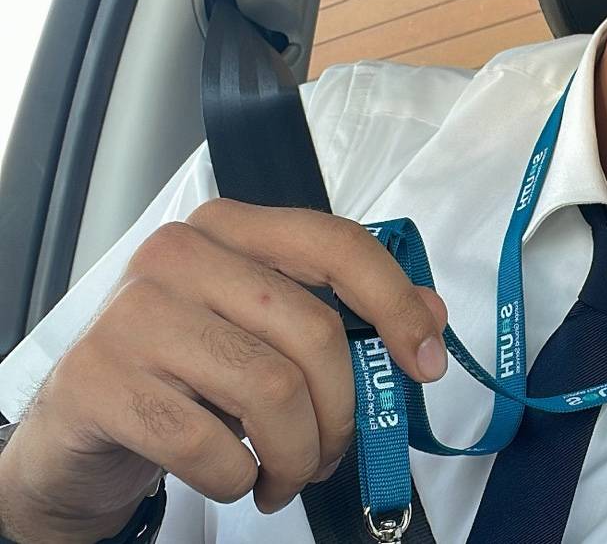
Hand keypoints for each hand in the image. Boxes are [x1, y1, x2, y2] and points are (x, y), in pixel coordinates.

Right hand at [0, 200, 446, 541]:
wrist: (77, 428)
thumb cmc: (184, 370)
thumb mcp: (264, 330)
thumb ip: (345, 313)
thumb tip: (431, 318)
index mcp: (229, 227)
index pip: (335, 244)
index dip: (394, 303)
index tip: (428, 363)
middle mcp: (179, 253)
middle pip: (312, 332)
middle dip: (339, 413)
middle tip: (329, 454)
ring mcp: (136, 313)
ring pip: (271, 392)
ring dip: (295, 455)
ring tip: (283, 475)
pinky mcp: (102, 381)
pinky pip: (211, 445)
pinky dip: (239, 478)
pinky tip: (232, 477)